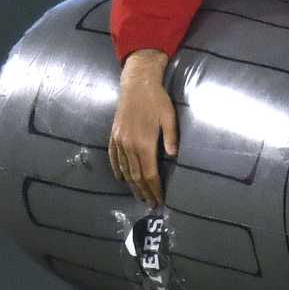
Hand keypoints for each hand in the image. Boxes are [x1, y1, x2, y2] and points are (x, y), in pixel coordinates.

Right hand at [108, 49, 178, 208]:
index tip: (160, 201)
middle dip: (144, 192)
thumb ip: (171, 138)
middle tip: (150, 205)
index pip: (150, 174)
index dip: (155, 189)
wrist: (137, 84)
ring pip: (125, 170)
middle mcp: (129, 145)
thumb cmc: (157, 100)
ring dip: (132, 185)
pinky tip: (122, 179)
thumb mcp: (169, 118)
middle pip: (137, 176)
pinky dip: (118, 171)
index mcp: (144, 143)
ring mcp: (119, 141)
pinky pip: (114, 158)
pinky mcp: (114, 136)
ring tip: (139, 196)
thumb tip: (174, 157)